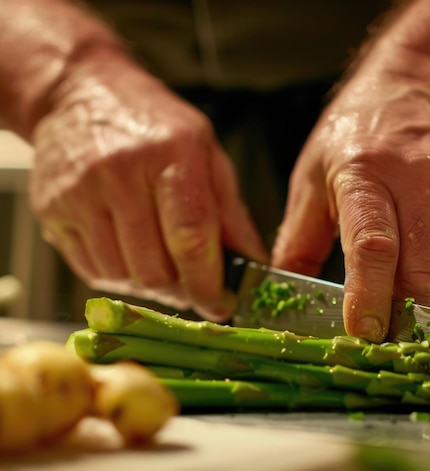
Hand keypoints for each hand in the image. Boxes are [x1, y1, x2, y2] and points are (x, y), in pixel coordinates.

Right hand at [29, 53, 267, 318]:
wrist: (82, 96)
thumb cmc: (155, 127)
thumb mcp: (207, 154)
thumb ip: (231, 213)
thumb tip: (254, 266)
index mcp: (170, 153)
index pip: (190, 236)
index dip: (208, 283)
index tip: (221, 304)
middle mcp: (118, 172)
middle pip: (153, 268)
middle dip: (181, 289)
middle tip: (192, 283)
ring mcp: (77, 192)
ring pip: (121, 276)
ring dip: (149, 285)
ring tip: (161, 260)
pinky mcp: (51, 211)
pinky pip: (91, 270)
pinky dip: (119, 274)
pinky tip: (130, 250)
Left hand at [272, 70, 429, 341]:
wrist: (427, 86)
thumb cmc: (361, 132)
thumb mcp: (314, 174)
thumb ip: (298, 236)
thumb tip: (284, 291)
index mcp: (367, 171)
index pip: (374, 246)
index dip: (368, 296)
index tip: (361, 332)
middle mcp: (424, 178)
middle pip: (423, 275)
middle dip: (402, 316)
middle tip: (381, 329)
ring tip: (406, 310)